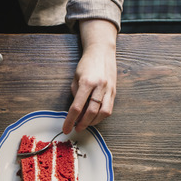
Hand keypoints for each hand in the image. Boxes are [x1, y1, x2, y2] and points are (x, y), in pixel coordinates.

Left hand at [63, 19, 117, 133]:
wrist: (102, 52)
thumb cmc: (86, 64)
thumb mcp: (76, 78)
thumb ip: (76, 95)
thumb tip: (76, 113)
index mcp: (87, 82)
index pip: (77, 107)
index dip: (70, 120)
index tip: (66, 129)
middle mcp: (99, 86)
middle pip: (91, 112)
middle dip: (82, 124)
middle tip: (76, 128)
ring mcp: (109, 89)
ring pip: (103, 113)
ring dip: (93, 122)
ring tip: (85, 124)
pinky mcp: (114, 91)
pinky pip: (109, 108)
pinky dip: (101, 116)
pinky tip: (94, 117)